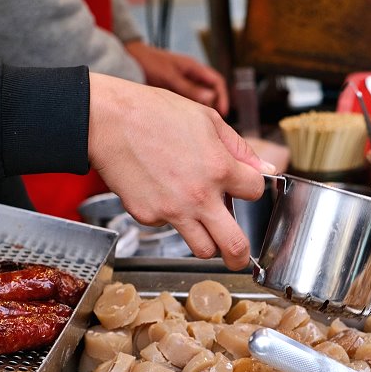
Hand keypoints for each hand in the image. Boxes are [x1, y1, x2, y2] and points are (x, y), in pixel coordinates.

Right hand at [87, 72, 274, 269]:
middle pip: (235, 245)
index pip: (255, 194)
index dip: (252, 190)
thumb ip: (239, 148)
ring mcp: (173, 210)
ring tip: (204, 230)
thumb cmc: (153, 113)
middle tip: (241, 258)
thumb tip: (264, 168)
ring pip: (203, 249)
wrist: (106, 120)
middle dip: (242, 256)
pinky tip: (163, 195)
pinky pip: (168, 228)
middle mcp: (200, 196)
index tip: (245, 189)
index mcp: (219, 168)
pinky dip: (170, 218)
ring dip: (208, 243)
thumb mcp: (206, 119)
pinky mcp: (148, 216)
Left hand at [125, 41, 228, 115]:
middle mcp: (191, 75)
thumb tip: (210, 97)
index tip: (223, 111)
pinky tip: (187, 118)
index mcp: (194, 67)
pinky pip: (187, 100)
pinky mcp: (174, 89)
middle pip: (210, 91)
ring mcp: (183, 82)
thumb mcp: (170, 77)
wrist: (129, 59)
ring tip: (200, 121)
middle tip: (212, 119)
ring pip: (199, 97)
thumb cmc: (148, 62)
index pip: (217, 81)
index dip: (223, 96)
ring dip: (201, 108)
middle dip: (214, 104)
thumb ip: (189, 89)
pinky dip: (190, 109)